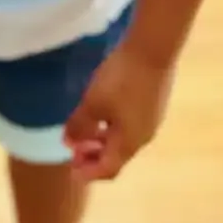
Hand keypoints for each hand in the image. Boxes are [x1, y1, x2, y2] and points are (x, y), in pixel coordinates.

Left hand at [63, 40, 175, 182]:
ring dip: (103, 140)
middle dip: (93, 156)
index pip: (107, 169)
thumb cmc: (120, 80)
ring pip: (123, 140)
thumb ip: (79, 125)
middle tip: (74, 148)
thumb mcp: (93, 103)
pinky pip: (130, 126)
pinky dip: (113, 127)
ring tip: (85, 130)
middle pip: (116, 156)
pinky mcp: (153, 105)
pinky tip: (103, 112)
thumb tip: (69, 143)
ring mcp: (151, 121)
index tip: (70, 167)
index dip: (87, 171)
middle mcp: (143, 137)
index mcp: (129, 143)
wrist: (153, 50)